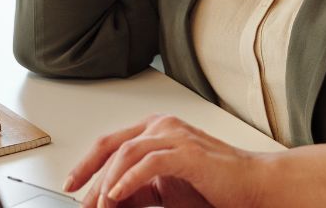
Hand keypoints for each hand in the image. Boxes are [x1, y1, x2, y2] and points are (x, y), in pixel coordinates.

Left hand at [64, 114, 269, 207]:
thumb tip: (106, 199)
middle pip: (113, 144)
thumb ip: (136, 189)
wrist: (252, 185)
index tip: (72, 185)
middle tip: (81, 202)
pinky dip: (128, 180)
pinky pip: (149, 163)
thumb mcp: (164, 189)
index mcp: (157, 129)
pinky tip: (117, 195)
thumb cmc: (214, 184)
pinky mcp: (188, 153)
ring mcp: (176, 136)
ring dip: (108, 182)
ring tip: (101, 205)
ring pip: (127, 152)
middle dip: (90, 174)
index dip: (87, 164)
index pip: (112, 142)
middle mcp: (164, 126)